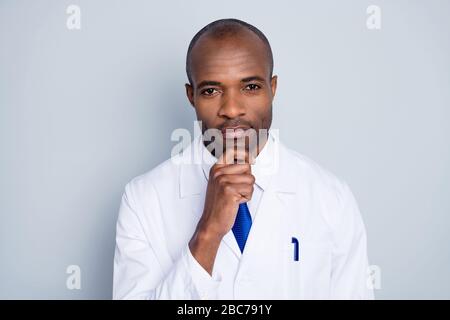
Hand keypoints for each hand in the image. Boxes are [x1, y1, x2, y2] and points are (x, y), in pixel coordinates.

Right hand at [189, 148, 254, 273]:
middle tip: (238, 189)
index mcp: (216, 168)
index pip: (233, 151)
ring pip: (250, 179)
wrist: (211, 222)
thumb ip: (232, 171)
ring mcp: (223, 181)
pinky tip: (235, 202)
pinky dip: (246, 198)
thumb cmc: (218, 204)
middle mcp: (218, 172)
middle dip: (247, 179)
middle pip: (247, 166)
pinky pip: (249, 190)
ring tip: (236, 196)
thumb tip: (249, 159)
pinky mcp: (229, 190)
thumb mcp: (221, 183)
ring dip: (247, 190)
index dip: (245, 154)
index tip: (250, 158)